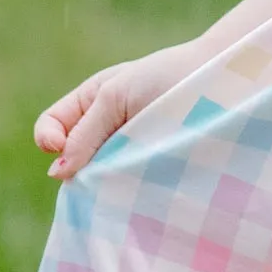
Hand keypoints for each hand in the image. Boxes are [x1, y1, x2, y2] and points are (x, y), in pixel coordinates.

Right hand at [36, 38, 212, 180]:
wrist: (222, 82)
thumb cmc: (167, 77)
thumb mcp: (117, 96)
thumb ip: (86, 132)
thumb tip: (56, 173)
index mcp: (90, 105)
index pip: (50, 129)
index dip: (48, 140)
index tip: (59, 148)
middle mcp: (104, 133)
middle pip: (70, 161)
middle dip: (76, 170)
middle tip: (98, 169)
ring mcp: (126, 154)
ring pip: (98, 181)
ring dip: (102, 186)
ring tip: (123, 179)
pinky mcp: (149, 174)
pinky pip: (126, 190)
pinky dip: (124, 195)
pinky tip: (135, 192)